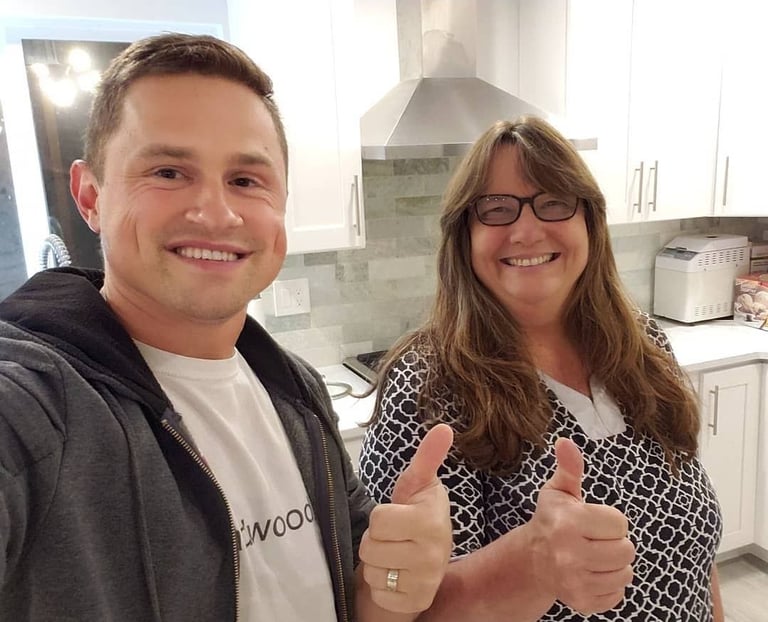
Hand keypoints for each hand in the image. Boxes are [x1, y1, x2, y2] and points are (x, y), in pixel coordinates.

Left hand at [359, 423, 453, 613]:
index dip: (380, 518)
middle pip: (371, 547)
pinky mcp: (417, 603)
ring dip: (377, 565)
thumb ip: (427, 457)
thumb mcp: (418, 485)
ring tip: (394, 556)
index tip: (396, 517)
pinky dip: (382, 588)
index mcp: (431, 520)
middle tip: (393, 538)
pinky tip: (396, 577)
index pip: (378, 520)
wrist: (426, 558)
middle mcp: (433, 553)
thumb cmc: (416, 516)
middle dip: (375, 542)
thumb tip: (444, 428)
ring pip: (373, 573)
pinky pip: (380, 596)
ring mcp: (426, 582)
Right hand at [530, 437, 634, 613]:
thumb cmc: (552, 520)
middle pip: (626, 550)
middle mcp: (570, 555)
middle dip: (615, 542)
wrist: (532, 560)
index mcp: (568, 524)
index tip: (592, 520)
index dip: (610, 520)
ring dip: (614, 564)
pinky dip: (610, 585)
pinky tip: (592, 573)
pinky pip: (618, 594)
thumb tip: (566, 441)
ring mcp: (576, 583)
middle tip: (595, 539)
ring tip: (595, 555)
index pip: (620, 523)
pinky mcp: (583, 603)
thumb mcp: (559, 491)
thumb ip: (569, 467)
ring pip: (625, 573)